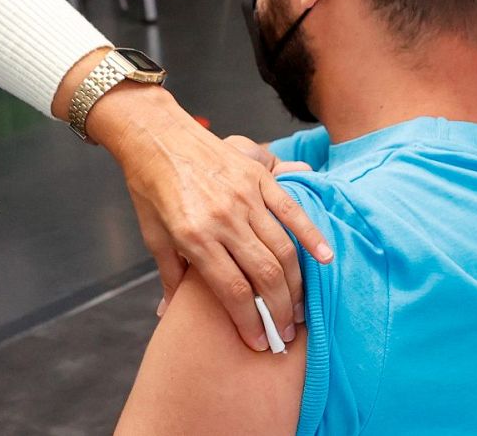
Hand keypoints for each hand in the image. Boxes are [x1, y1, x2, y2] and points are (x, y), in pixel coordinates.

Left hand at [51, 52, 331, 352]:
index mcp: (194, 236)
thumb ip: (170, 275)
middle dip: (279, 310)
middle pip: (264, 274)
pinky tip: (325, 260)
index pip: (232, 289)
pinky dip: (312, 236)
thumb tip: (168, 313)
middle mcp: (223, 218)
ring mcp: (244, 196)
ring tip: (299, 308)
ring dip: (295, 284)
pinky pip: (292, 211)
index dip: (250, 321)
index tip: (260, 342)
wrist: (156, 136)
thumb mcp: (153, 235)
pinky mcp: (258, 178)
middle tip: (286, 332)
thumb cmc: (151, 187)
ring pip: (282, 249)